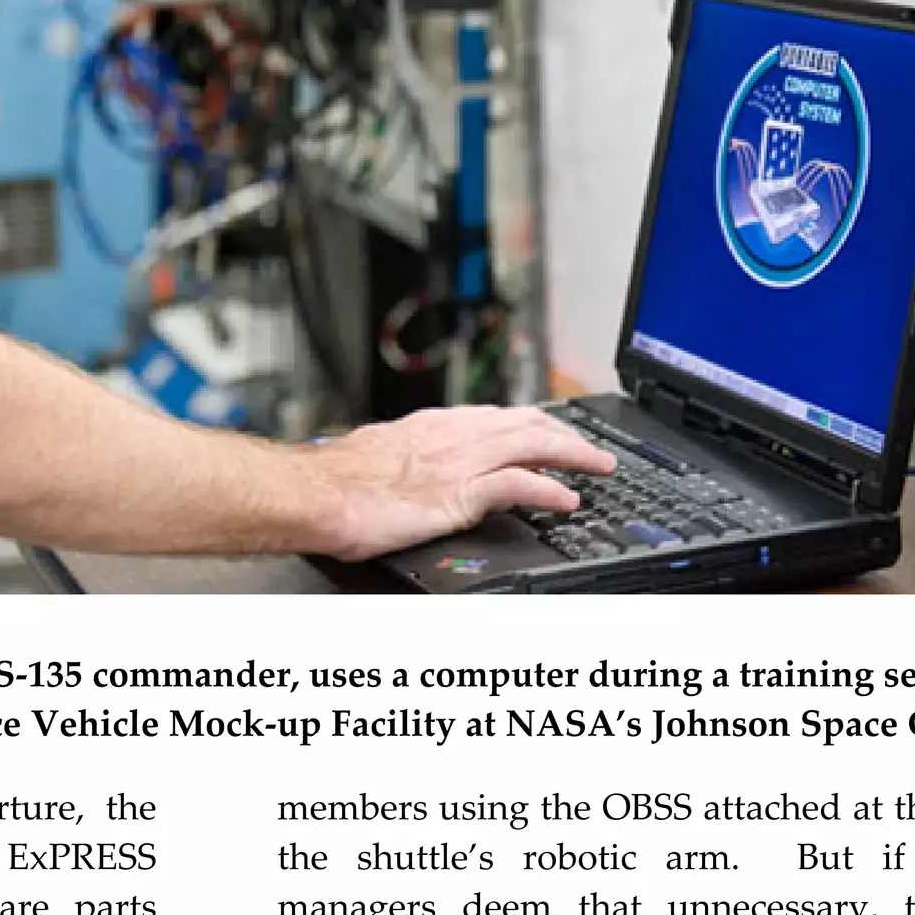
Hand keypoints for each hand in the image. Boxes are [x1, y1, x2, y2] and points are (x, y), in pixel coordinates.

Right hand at [306, 406, 616, 563]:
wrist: (315, 494)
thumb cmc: (332, 482)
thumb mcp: (376, 457)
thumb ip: (403, 459)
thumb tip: (408, 469)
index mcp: (431, 426)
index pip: (495, 416)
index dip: (531, 423)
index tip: (550, 430)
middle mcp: (452, 435)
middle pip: (526, 423)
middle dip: (565, 433)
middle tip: (591, 448)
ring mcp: (459, 461)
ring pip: (534, 444)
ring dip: (574, 454)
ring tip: (599, 467)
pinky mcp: (460, 491)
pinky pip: (520, 484)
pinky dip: (550, 489)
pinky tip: (569, 498)